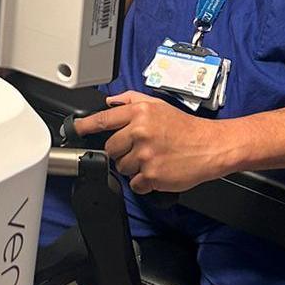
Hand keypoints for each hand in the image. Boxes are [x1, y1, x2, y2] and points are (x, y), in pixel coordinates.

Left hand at [71, 91, 240, 193]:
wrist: (211, 146)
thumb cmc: (186, 128)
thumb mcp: (158, 105)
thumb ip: (131, 100)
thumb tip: (109, 102)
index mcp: (139, 113)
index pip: (103, 119)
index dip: (85, 126)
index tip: (74, 130)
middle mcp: (140, 132)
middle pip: (110, 148)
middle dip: (121, 151)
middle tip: (140, 149)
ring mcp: (145, 155)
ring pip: (121, 167)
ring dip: (133, 167)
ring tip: (153, 159)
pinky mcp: (152, 175)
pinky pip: (135, 184)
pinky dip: (144, 182)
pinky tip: (158, 171)